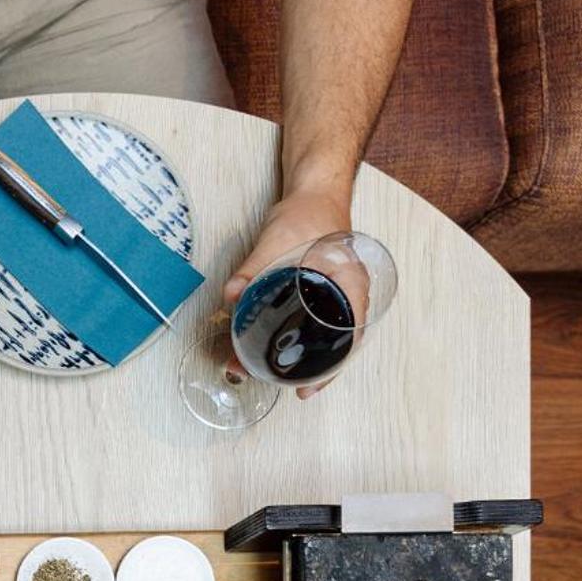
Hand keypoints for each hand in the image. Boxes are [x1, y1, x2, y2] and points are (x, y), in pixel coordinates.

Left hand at [224, 183, 352, 396]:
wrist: (314, 189)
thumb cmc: (308, 213)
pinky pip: (306, 320)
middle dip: (299, 367)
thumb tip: (231, 297)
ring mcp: (332, 294)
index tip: (305, 391)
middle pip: (328, 343)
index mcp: (351, 289)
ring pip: (315, 334)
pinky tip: (264, 342)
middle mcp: (346, 296)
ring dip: (289, 351)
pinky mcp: (315, 289)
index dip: (328, 370)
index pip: (348, 340)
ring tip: (254, 367)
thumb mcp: (277, 241)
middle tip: (266, 381)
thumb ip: (253, 269)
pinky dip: (288, 333)